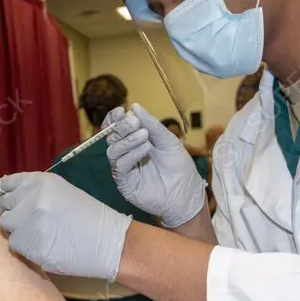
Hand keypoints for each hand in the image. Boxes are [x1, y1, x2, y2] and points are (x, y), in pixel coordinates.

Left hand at [0, 172, 131, 280]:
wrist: (110, 243)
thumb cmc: (88, 217)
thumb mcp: (62, 192)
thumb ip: (34, 191)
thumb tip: (3, 194)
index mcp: (41, 182)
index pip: (7, 185)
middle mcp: (33, 199)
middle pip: (2, 207)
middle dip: (8, 214)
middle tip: (22, 221)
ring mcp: (30, 223)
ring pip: (7, 228)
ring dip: (17, 232)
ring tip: (39, 235)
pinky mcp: (31, 246)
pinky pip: (15, 246)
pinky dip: (24, 248)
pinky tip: (42, 246)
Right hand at [103, 103, 205, 228]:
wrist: (186, 193)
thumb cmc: (179, 167)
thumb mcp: (168, 140)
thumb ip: (152, 125)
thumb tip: (134, 106)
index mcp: (135, 142)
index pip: (117, 128)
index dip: (115, 119)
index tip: (121, 110)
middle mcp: (126, 154)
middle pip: (113, 137)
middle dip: (122, 127)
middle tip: (135, 122)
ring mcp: (124, 169)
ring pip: (113, 150)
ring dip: (128, 140)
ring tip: (145, 136)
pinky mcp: (124, 183)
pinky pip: (121, 165)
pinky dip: (131, 154)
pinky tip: (146, 149)